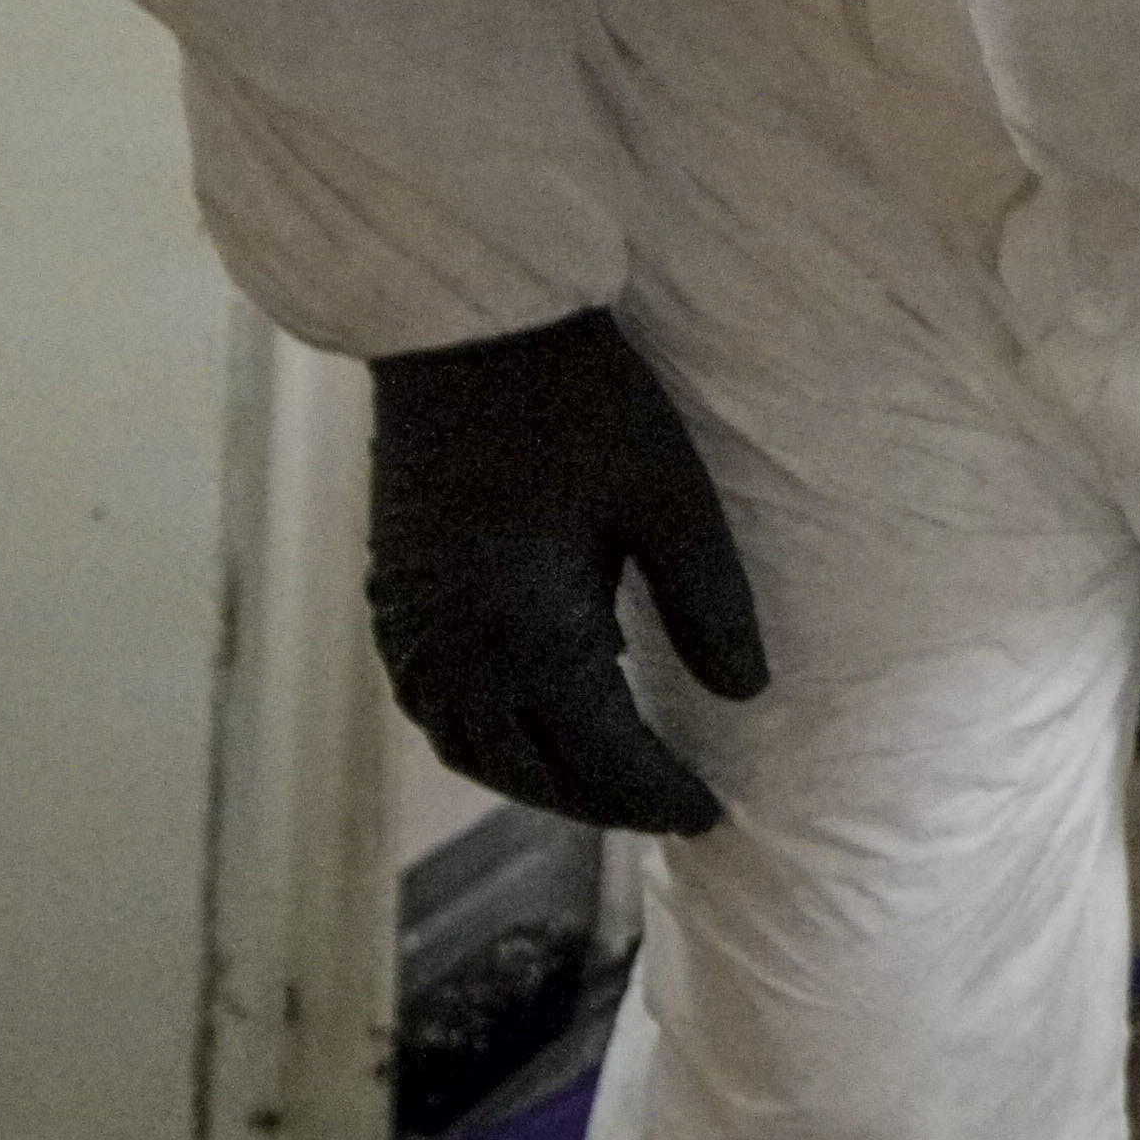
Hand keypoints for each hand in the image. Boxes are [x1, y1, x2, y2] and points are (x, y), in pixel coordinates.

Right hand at [363, 308, 771, 835]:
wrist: (467, 323)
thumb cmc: (582, 400)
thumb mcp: (672, 498)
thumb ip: (709, 605)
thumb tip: (748, 695)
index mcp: (524, 632)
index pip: (600, 757)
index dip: (657, 795)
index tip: (711, 816)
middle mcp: (453, 649)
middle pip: (528, 770)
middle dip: (599, 802)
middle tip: (668, 808)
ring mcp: (409, 625)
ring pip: (470, 748)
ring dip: (536, 778)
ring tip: (607, 780)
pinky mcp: (391, 594)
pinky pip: (434, 705)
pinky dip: (486, 736)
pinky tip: (534, 717)